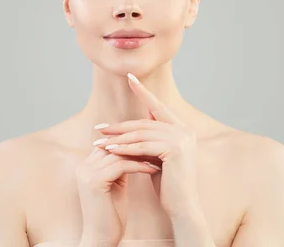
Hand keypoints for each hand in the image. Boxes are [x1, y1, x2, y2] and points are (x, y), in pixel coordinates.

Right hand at [75, 144, 160, 245]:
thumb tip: (135, 148)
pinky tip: (153, 168)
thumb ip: (119, 166)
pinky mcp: (94, 182)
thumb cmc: (111, 215)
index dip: (131, 142)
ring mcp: (87, 173)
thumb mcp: (116, 184)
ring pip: (118, 153)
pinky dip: (139, 165)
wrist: (101, 239)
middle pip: (113, 144)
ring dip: (141, 154)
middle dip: (137, 144)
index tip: (153, 143)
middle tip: (158, 145)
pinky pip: (121, 166)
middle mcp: (83, 166)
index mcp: (86, 165)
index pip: (110, 143)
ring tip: (159, 157)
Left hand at [95, 73, 200, 218]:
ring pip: (142, 133)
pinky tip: (110, 150)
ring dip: (118, 138)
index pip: (158, 106)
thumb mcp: (156, 157)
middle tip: (99, 128)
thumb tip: (131, 127)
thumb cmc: (168, 185)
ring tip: (99, 142)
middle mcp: (184, 130)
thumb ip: (149, 140)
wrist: (183, 207)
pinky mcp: (175, 149)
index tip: (129, 76)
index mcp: (182, 128)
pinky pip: (143, 146)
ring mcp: (181, 138)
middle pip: (145, 122)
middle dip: (120, 125)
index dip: (143, 91)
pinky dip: (125, 148)